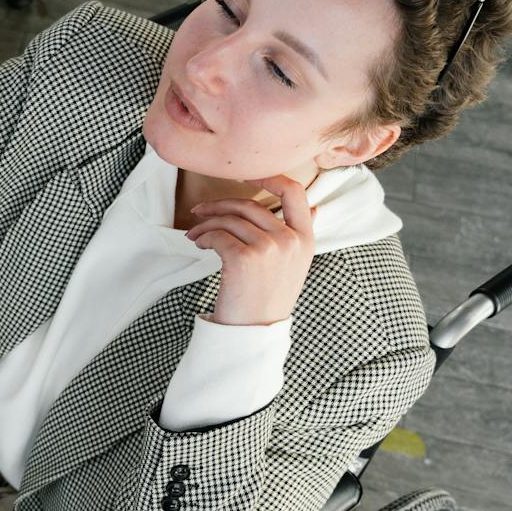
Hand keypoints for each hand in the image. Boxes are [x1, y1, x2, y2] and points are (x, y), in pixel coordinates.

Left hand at [182, 174, 316, 324]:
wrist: (252, 333)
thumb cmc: (267, 299)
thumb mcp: (295, 266)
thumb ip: (300, 235)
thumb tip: (316, 208)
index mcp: (306, 239)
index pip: (295, 192)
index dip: (270, 177)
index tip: (247, 177)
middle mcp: (291, 240)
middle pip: (250, 205)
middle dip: (219, 206)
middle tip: (199, 212)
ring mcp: (270, 248)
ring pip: (229, 219)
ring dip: (206, 224)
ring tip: (195, 236)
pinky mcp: (245, 258)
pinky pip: (217, 235)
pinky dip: (202, 237)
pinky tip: (198, 245)